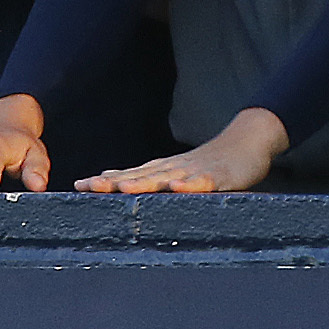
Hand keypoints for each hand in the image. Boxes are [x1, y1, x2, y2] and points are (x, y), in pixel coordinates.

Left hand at [77, 108, 288, 194]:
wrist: (250, 140)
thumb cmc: (210, 159)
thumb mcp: (176, 168)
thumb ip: (147, 175)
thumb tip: (111, 177)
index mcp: (163, 169)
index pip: (129, 174)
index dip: (105, 180)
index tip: (79, 186)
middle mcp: (175, 168)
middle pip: (141, 176)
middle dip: (116, 182)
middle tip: (91, 187)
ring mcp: (196, 171)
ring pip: (168, 178)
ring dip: (145, 182)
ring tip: (123, 188)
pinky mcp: (220, 177)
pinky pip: (204, 182)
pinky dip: (191, 184)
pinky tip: (179, 188)